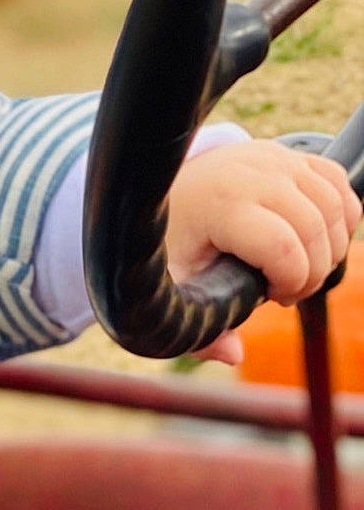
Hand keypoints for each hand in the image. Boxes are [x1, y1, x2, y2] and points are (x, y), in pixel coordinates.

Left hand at [166, 140, 360, 363]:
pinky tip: (316, 242)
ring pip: (336, 208)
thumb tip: (234, 355)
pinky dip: (342, 218)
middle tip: (288, 290)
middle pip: (315, 230)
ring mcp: (276, 159)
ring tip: (301, 268)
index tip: (272, 297)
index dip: (291, 282)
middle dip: (313, 273)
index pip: (283, 248)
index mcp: (221, 205)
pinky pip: (339, 184)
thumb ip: (200, 328)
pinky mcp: (291, 154)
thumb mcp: (176, 287)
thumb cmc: (174, 242)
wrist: (167, 189)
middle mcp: (252, 174)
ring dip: (331, 249)